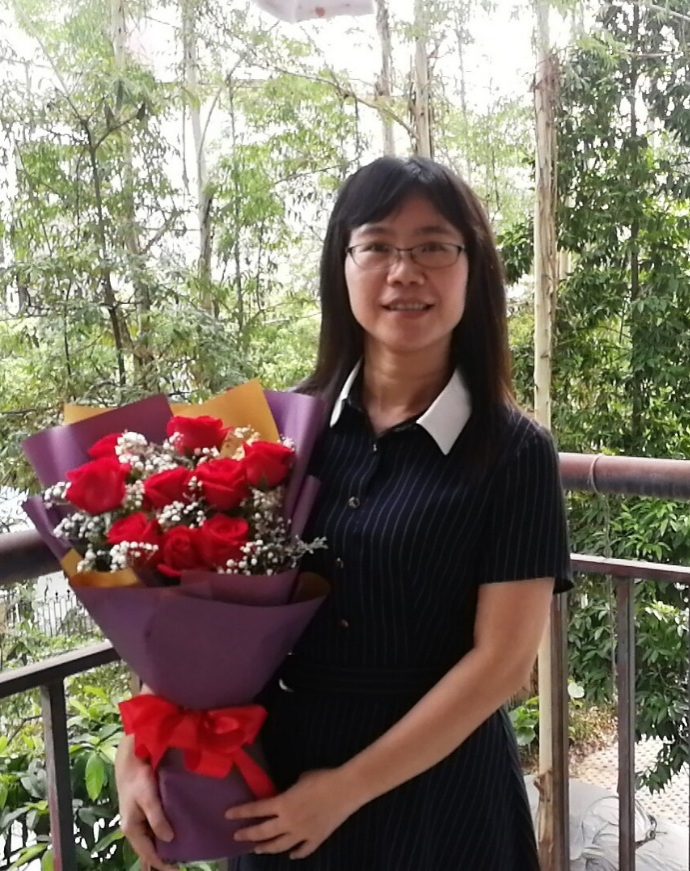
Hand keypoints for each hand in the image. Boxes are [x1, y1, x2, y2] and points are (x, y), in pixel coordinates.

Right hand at [115, 735, 177, 870]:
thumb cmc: (138, 779)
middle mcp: (133, 828)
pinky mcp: (142, 811)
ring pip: (150, 840)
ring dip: (162, 848)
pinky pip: (152, 829)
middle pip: (148, 850)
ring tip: (179, 854)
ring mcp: (137, 820)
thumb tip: (169, 839)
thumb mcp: (148, 798)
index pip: (148, 854)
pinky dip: (160, 836)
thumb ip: (157, 819)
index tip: (178, 870)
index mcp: (132, 829)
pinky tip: (171, 835)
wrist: (131, 760)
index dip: (162, 864)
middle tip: (180, 864)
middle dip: (162, 859)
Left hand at [227, 769, 361, 859]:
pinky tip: (291, 855)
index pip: (256, 809)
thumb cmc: (322, 778)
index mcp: (283, 803)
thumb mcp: (301, 779)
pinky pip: (303, 850)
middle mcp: (288, 822)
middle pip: (263, 832)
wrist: (345, 789)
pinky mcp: (316, 839)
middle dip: (248, 834)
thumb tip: (289, 795)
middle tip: (238, 836)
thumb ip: (290, 790)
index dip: (240, 812)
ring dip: (267, 848)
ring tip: (257, 849)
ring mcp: (302, 834)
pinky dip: (296, 854)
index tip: (227, 815)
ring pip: (280, 846)